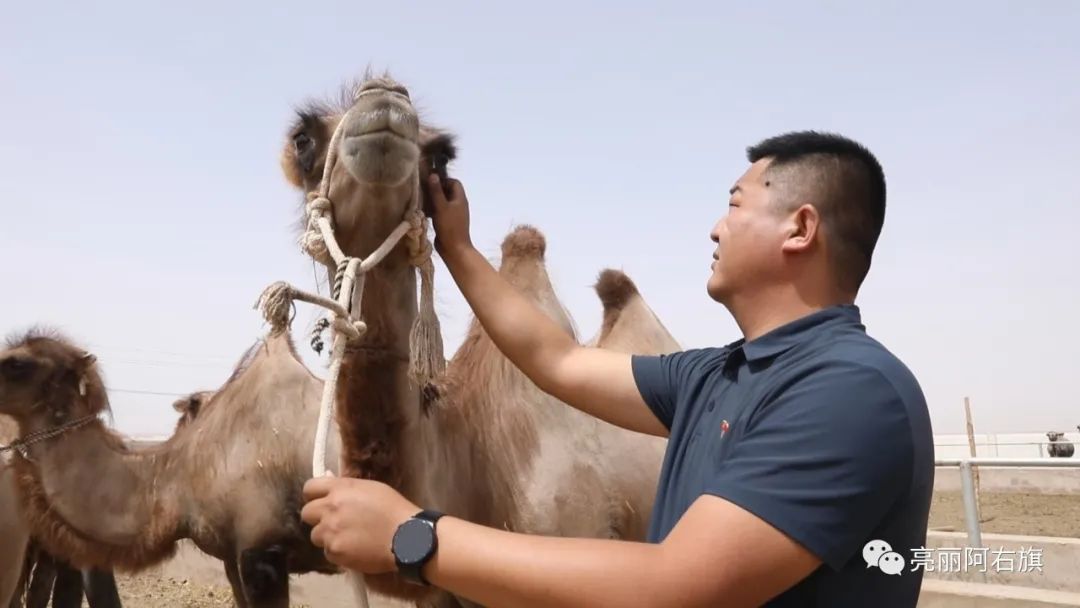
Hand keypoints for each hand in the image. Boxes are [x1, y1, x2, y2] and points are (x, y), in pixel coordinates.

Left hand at [300, 476, 419, 573]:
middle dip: (317, 518)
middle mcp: (330, 508)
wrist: (406, 537)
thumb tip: (332, 490)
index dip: (313, 496)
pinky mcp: (334, 551)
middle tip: (334, 523)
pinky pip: (327, 552)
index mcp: (340, 488)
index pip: (309, 488)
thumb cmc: (393, 509)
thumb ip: (347, 489)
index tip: (320, 502)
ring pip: (316, 535)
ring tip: (348, 539)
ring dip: (328, 537)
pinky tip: (355, 550)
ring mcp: (330, 531)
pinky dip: (338, 552)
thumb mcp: (371, 489)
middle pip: (306, 513)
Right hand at [425, 174, 473, 258]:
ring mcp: (453, 214)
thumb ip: (436, 191)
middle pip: (447, 191)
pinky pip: (440, 212)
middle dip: (436, 190)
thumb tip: (433, 175)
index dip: (443, 180)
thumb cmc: (449, 226)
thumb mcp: (441, 207)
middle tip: (423, 191)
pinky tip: (423, 212)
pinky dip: (432, 210)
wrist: (454, 249)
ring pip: (442, 202)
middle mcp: (458, 204)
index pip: (454, 182)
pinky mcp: (447, 222)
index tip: (431, 183)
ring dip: (432, 200)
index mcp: (460, 199)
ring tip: (421, 200)